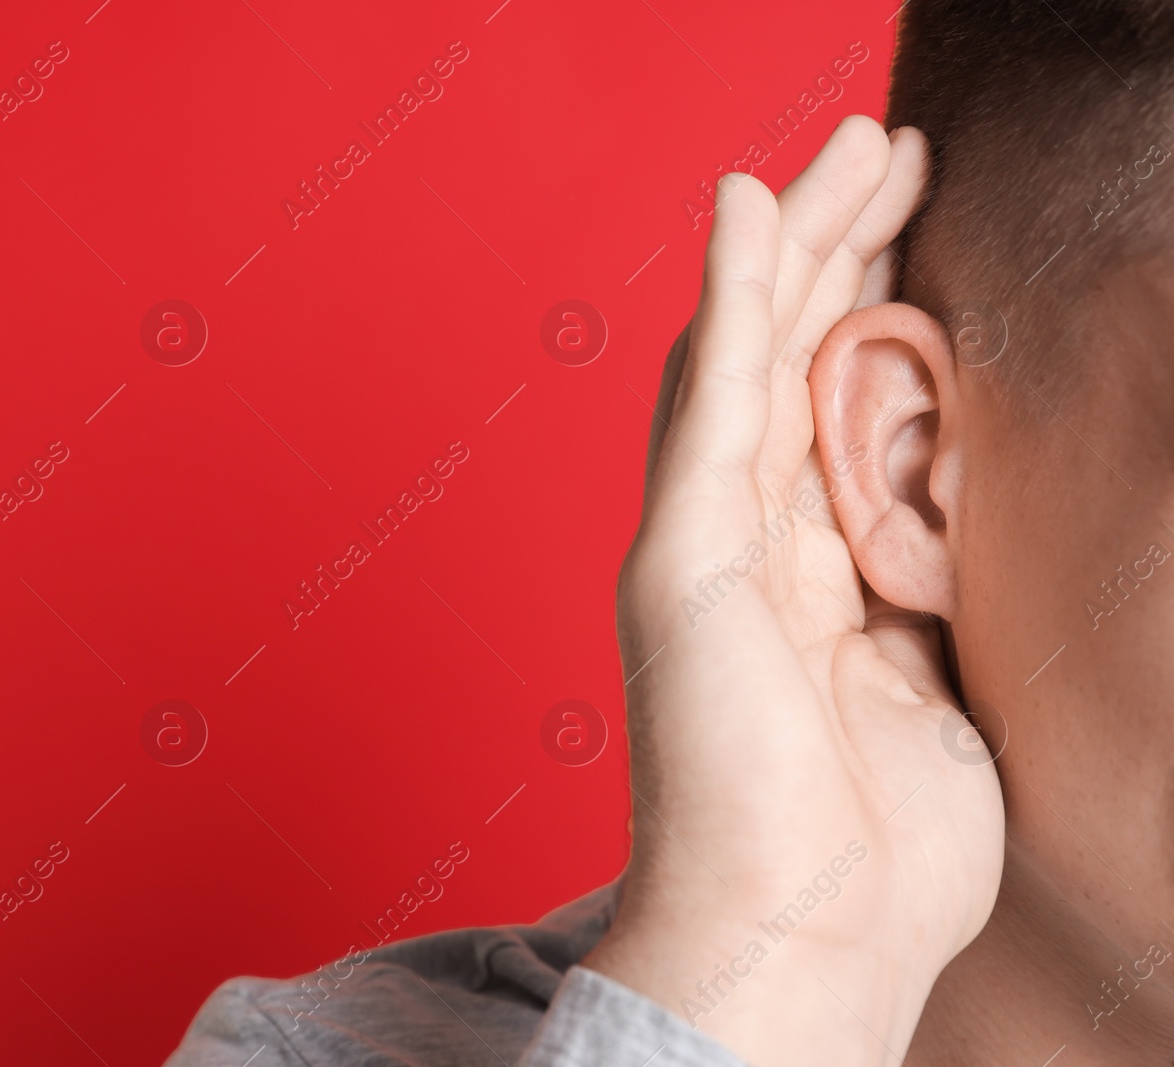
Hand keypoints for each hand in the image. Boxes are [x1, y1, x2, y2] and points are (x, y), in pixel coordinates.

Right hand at [584, 116, 1003, 1066]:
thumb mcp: (930, 680)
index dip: (870, 306)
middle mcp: (740, 545)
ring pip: (748, 359)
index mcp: (798, 575)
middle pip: (787, 363)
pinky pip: (711, 405)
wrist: (804, 943)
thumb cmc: (868, 849)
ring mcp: (703, 546)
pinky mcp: (685, 561)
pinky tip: (746, 207)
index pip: (827, 407)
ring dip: (796, 242)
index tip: (916, 224)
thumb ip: (917, 584)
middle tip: (888, 148)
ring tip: (849, 145)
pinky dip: (727, 299)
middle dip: (841, 248)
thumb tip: (947, 513)